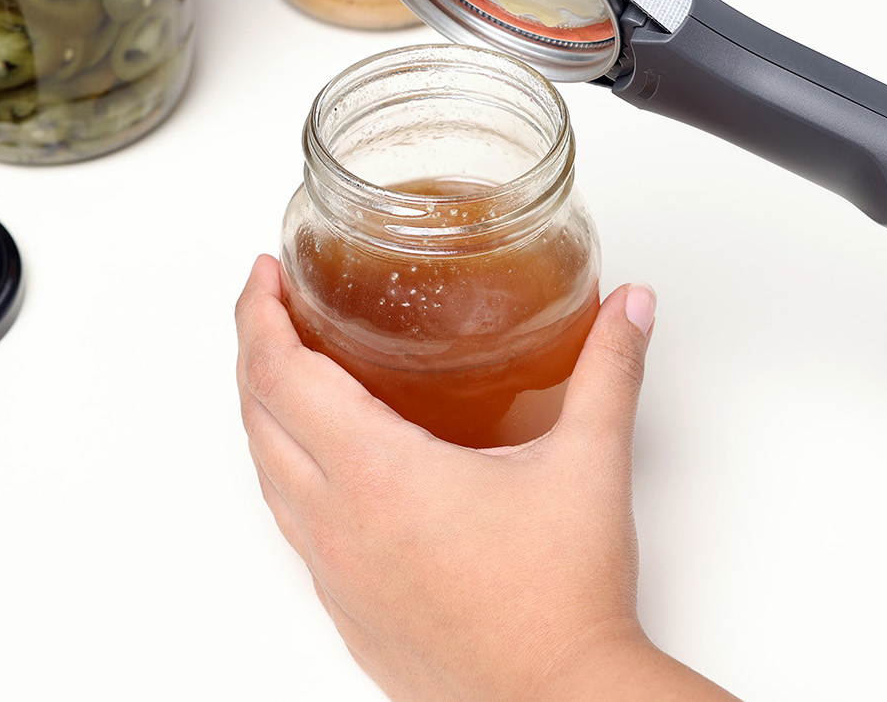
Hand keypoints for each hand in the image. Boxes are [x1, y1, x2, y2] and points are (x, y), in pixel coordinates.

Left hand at [235, 256, 737, 700]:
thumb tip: (630, 308)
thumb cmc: (562, 600)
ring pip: (268, 476)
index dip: (259, 314)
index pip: (279, 374)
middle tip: (279, 307)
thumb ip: (609, 369)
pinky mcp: (349, 612)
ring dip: (268, 415)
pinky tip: (334, 470)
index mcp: (377, 474)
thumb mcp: (592, 462)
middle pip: (257, 418)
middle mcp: (338, 524)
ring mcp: (335, 574)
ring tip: (296, 374)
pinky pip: (295, 528)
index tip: (265, 275)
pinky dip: (291, 476)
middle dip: (256, 350)